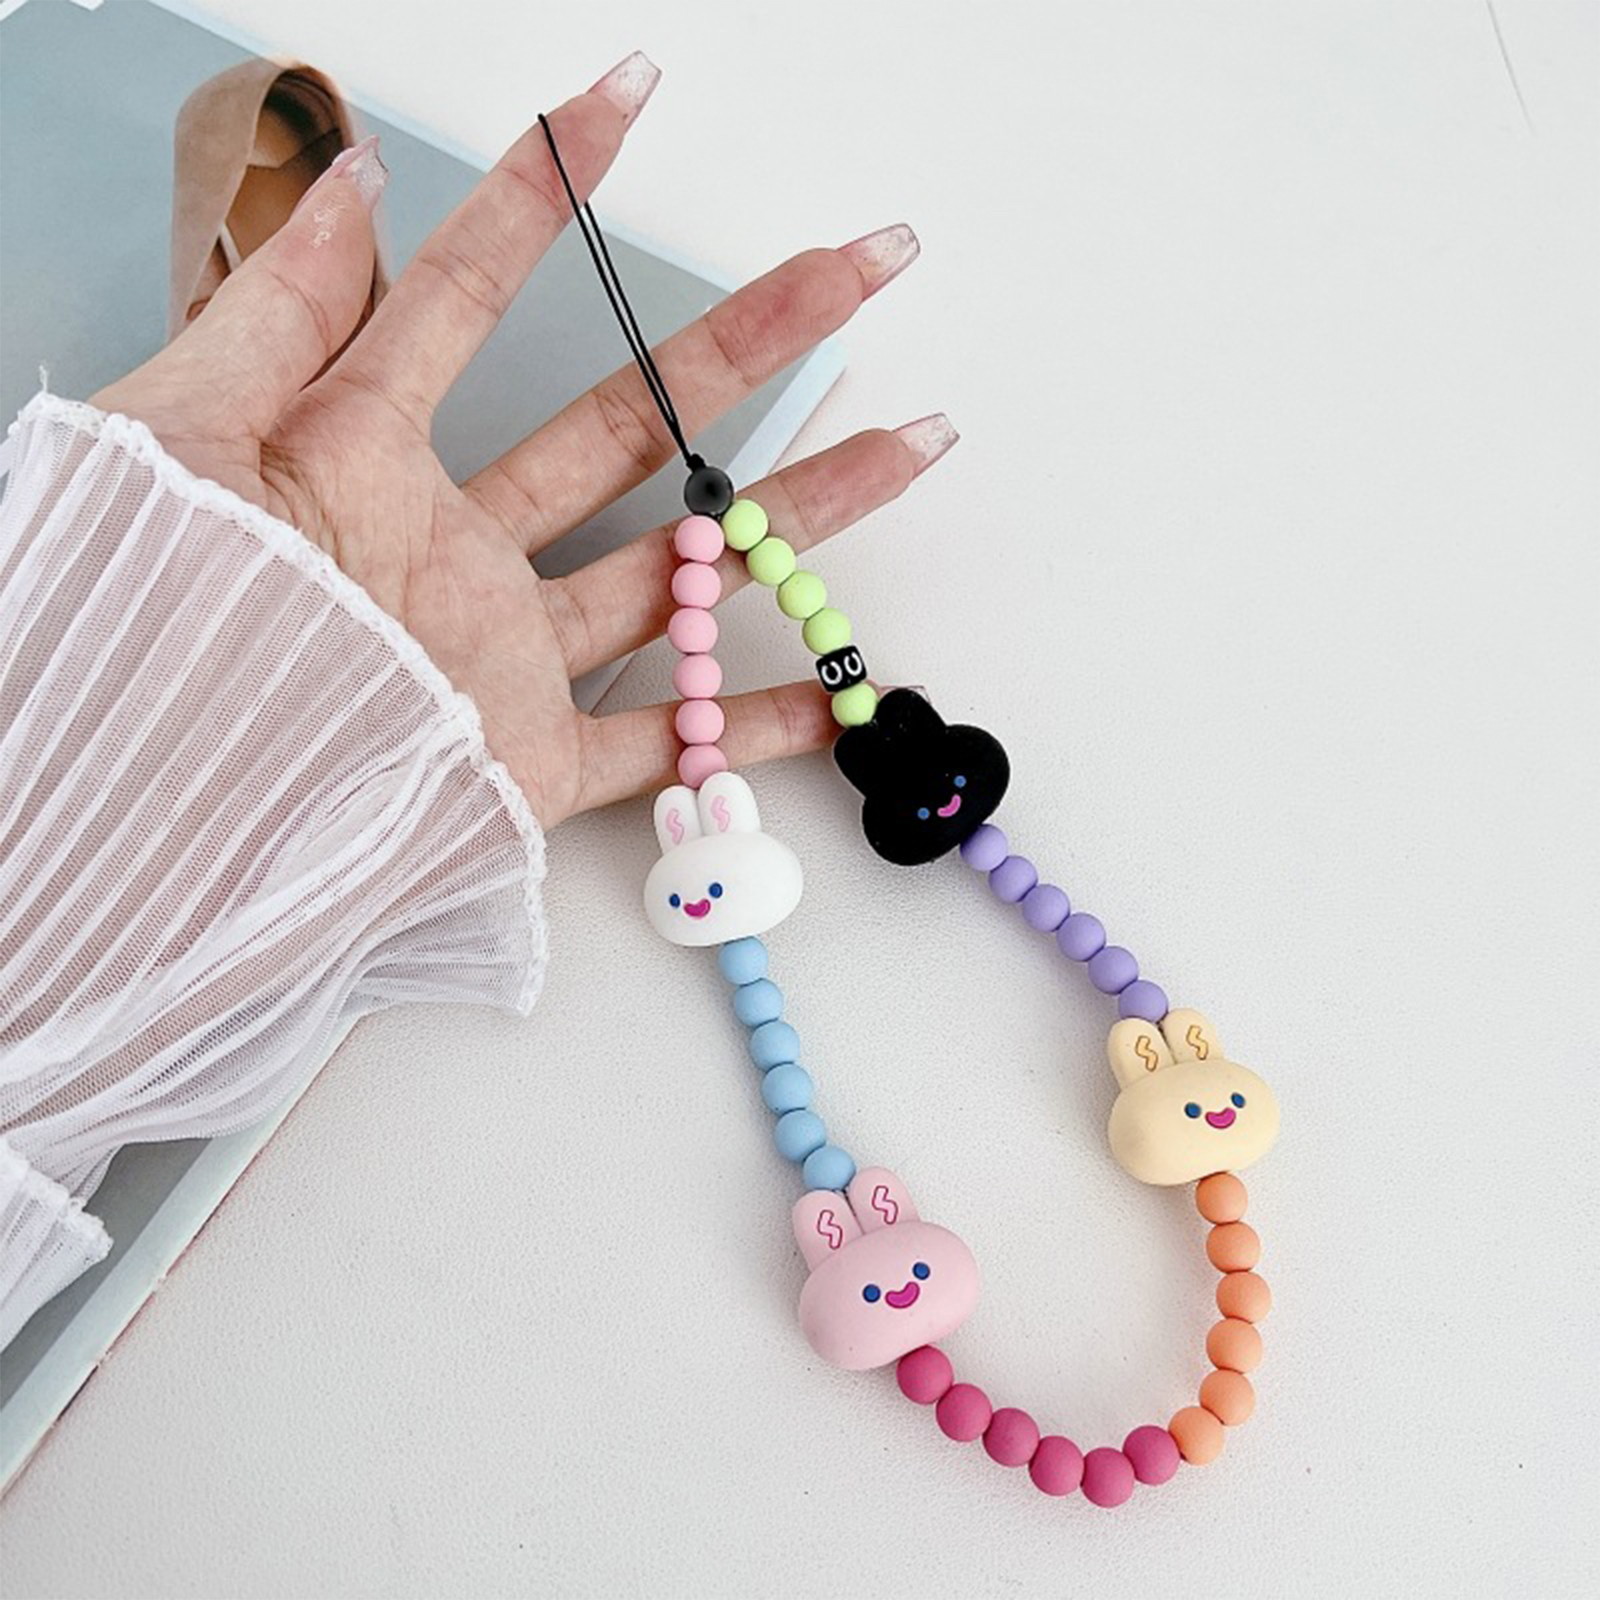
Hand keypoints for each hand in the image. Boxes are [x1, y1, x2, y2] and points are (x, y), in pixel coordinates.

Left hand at [92, 54, 953, 828]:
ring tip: (906, 442)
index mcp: (366, 463)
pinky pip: (661, 743)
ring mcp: (503, 656)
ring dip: (798, 511)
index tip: (620, 100)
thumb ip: (281, 315)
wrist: (151, 808)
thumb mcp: (186, 435)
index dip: (542, 195)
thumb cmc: (153, 620)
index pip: (468, 302)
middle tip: (854, 269)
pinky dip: (749, 730)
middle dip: (753, 340)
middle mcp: (455, 552)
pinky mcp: (527, 763)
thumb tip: (348, 181)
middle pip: (634, 426)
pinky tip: (838, 699)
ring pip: (681, 569)